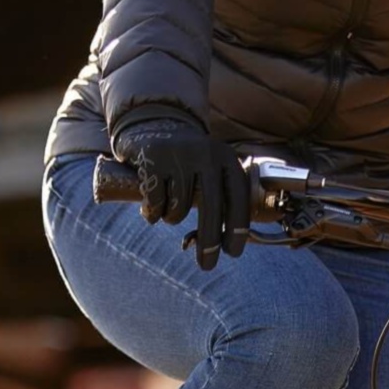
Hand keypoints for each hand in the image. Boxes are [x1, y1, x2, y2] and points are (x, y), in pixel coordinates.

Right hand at [113, 121, 249, 269]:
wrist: (153, 123)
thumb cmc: (186, 160)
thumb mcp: (211, 169)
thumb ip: (220, 196)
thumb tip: (226, 243)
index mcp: (226, 157)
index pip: (238, 197)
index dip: (237, 228)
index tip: (233, 253)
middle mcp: (205, 153)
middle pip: (211, 207)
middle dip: (210, 240)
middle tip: (207, 265)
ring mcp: (179, 155)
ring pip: (179, 208)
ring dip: (172, 217)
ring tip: (168, 206)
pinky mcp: (153, 159)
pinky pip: (156, 203)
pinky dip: (152, 212)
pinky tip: (151, 206)